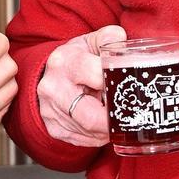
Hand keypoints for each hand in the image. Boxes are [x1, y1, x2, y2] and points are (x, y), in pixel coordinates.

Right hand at [37, 25, 126, 147]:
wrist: (49, 75)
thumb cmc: (76, 59)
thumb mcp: (90, 42)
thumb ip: (109, 38)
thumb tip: (124, 43)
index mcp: (64, 61)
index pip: (96, 75)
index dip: (116, 84)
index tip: (127, 86)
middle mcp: (53, 87)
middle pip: (89, 115)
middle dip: (113, 119)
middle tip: (130, 114)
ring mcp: (50, 111)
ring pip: (89, 130)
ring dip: (108, 128)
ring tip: (115, 116)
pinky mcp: (54, 128)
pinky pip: (83, 140)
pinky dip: (98, 135)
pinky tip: (102, 123)